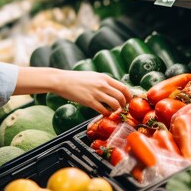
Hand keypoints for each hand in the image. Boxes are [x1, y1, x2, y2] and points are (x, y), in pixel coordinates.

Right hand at [14, 67, 131, 114]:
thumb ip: (103, 81)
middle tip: (122, 109)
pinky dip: (107, 114)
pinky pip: (103, 110)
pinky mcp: (89, 101)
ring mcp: (96, 93)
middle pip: (121, 96)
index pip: (123, 87)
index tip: (128, 101)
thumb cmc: (76, 79)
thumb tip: (113, 89)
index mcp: (104, 77)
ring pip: (115, 104)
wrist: (62, 80)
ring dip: (117, 110)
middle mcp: (102, 84)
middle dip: (124, 105)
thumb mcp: (93, 76)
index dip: (128, 96)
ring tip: (114, 112)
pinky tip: (105, 114)